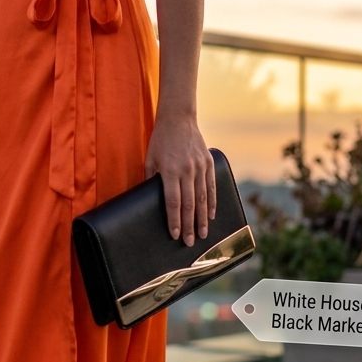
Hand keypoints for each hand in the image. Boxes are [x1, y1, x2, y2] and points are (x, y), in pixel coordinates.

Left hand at [145, 116, 215, 244]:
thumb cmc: (160, 140)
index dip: (174, 220)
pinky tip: (210, 215)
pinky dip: (212, 203)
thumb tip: (149, 201)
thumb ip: (150, 180)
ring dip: (202, 219)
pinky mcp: (208, 163)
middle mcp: (187, 170)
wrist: (179, 119)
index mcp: (170, 171)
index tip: (174, 235)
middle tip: (190, 242)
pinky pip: (211, 187)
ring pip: (203, 198)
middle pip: (189, 204)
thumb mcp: (150, 159)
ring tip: (202, 234)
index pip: (173, 202)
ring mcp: (200, 167)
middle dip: (189, 226)